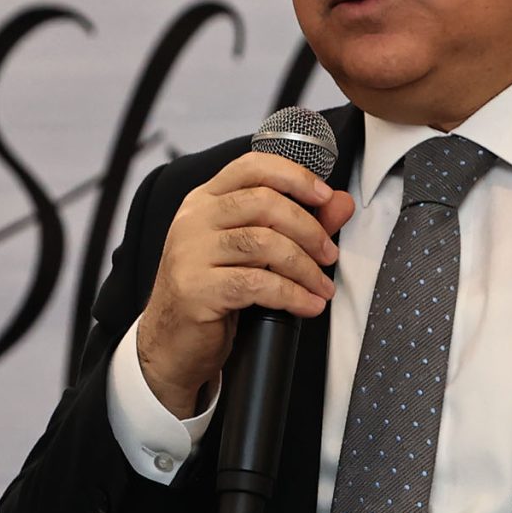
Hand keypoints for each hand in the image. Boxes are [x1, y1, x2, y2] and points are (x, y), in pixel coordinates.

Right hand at [136, 151, 356, 420]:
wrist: (171, 345)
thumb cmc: (212, 294)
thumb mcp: (252, 254)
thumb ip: (296, 224)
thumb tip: (340, 204)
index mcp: (205, 201)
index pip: (252, 167)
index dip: (295, 176)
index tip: (325, 196)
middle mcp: (194, 220)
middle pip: (264, 203)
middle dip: (309, 229)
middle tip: (329, 255)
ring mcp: (190, 253)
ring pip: (264, 243)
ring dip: (305, 267)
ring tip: (322, 287)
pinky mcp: (195, 289)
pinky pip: (256, 283)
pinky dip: (291, 295)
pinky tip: (307, 305)